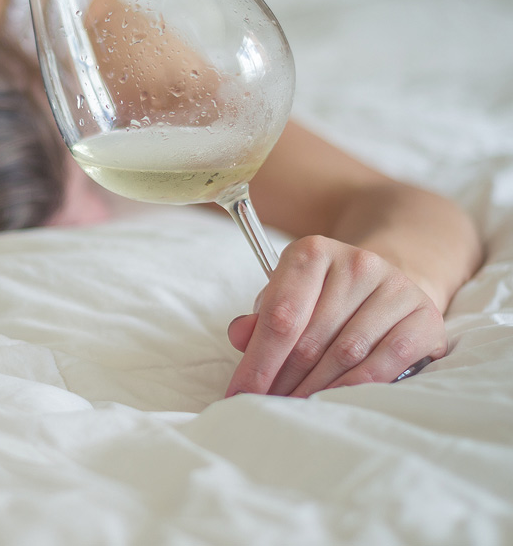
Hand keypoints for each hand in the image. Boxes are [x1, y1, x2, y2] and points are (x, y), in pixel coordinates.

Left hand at [224, 235, 447, 397]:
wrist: (386, 288)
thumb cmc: (324, 300)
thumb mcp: (289, 297)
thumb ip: (262, 318)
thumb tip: (240, 336)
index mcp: (313, 252)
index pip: (280, 312)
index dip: (257, 359)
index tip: (238, 392)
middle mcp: (357, 263)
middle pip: (310, 337)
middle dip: (281, 380)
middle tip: (264, 407)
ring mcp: (395, 288)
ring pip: (346, 353)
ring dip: (314, 389)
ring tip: (293, 409)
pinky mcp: (423, 316)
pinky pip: (385, 362)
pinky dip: (356, 388)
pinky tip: (334, 403)